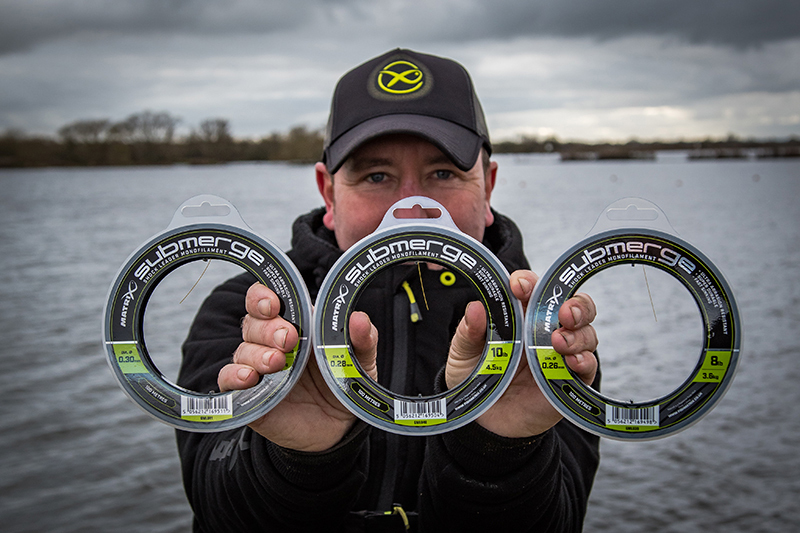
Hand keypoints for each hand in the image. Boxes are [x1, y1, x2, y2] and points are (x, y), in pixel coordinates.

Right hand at [217, 283, 378, 451]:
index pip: (266, 300)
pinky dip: (234, 375)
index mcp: (296, 324)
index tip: (275, 304)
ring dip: (257, 353)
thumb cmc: (344, 383)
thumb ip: (363, 339)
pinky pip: (228, 380)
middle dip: (269, 328)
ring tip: (278, 363)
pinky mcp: (249, 394)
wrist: (339, 427)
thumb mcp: (360, 360)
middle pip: (253, 322)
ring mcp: (258, 367)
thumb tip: (359, 318)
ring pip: (243, 349)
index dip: (263, 296)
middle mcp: (270, 342)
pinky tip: (250, 378)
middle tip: (289, 339)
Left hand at [445, 270, 597, 437]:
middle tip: (565, 312)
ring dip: (578, 334)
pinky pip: (588, 367)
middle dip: (575, 304)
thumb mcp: (463, 354)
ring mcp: (560, 354)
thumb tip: (475, 308)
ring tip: (559, 342)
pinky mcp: (570, 381)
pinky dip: (585, 360)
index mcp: (520, 315)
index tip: (519, 286)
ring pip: (586, 333)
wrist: (484, 421)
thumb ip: (469, 332)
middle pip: (574, 305)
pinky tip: (572, 362)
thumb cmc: (476, 378)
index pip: (533, 288)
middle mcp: (545, 329)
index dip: (529, 282)